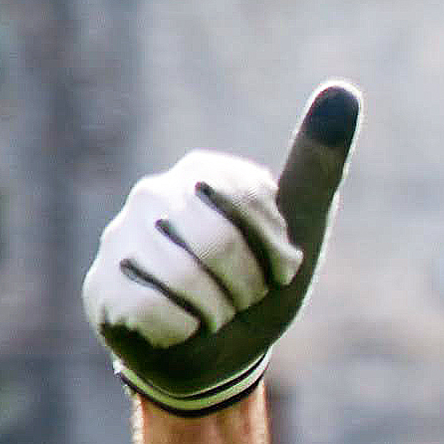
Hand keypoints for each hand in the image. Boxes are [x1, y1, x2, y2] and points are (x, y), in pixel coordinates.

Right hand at [84, 82, 361, 415]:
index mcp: (205, 173)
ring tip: (212, 311)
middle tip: (243, 296)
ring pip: (185, 282)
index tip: (280, 268)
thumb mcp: (302, 227)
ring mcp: (119, 239)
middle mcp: (154, 195)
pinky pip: (157, 314)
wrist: (217, 355)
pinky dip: (186, 332)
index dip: (278, 254)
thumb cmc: (261, 287)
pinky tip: (180, 328)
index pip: (255, 209)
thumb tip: (343, 89)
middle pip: (216, 245)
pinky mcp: (100, 288)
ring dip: (218, 312)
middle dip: (247, 286)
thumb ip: (319, 164)